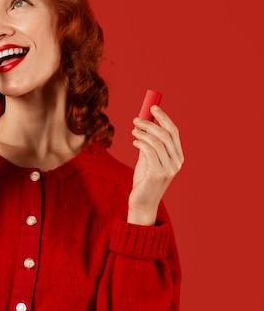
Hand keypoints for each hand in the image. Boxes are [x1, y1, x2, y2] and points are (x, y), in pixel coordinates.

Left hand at [128, 105, 183, 224]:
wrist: (142, 203)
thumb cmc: (144, 181)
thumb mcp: (148, 159)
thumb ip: (149, 144)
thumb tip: (144, 124)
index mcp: (177, 156)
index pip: (174, 132)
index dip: (164, 117)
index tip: (152, 107)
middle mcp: (177, 162)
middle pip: (166, 134)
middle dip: (151, 123)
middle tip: (136, 119)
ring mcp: (169, 169)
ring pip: (157, 142)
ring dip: (143, 132)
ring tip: (133, 130)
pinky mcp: (158, 174)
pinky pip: (150, 152)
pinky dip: (141, 143)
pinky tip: (134, 141)